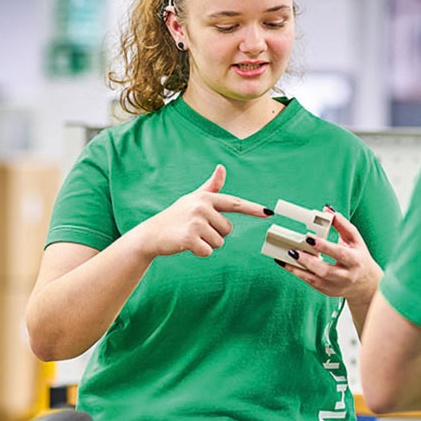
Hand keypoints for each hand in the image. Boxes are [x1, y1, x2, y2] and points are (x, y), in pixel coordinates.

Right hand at [130, 165, 270, 258]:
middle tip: (197, 230)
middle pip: (228, 230)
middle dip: (215, 234)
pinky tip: (187, 245)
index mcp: (206, 197)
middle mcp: (202, 207)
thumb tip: (222, 167)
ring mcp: (195, 222)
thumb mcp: (193, 199)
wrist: (151, 234)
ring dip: (207, 244)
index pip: (235, 204)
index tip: (269, 212)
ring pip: (219, 242)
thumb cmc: (176, 216)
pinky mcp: (189, 238)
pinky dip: (200, 252)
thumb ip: (211, 187)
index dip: (253, 209)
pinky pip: (208, 251)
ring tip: (191, 236)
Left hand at [275, 207, 381, 304]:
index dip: (324, 246)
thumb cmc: (358, 256)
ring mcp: (335, 286)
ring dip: (298, 268)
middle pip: (326, 271)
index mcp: (355, 260)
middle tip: (293, 251)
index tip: (309, 237)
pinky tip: (286, 263)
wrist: (365, 283)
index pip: (339, 253)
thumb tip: (327, 209)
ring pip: (315, 280)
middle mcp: (346, 275)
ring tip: (286, 256)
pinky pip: (310, 283)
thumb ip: (342, 224)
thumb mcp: (354, 239)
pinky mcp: (327, 291)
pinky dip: (297, 273)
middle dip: (308, 261)